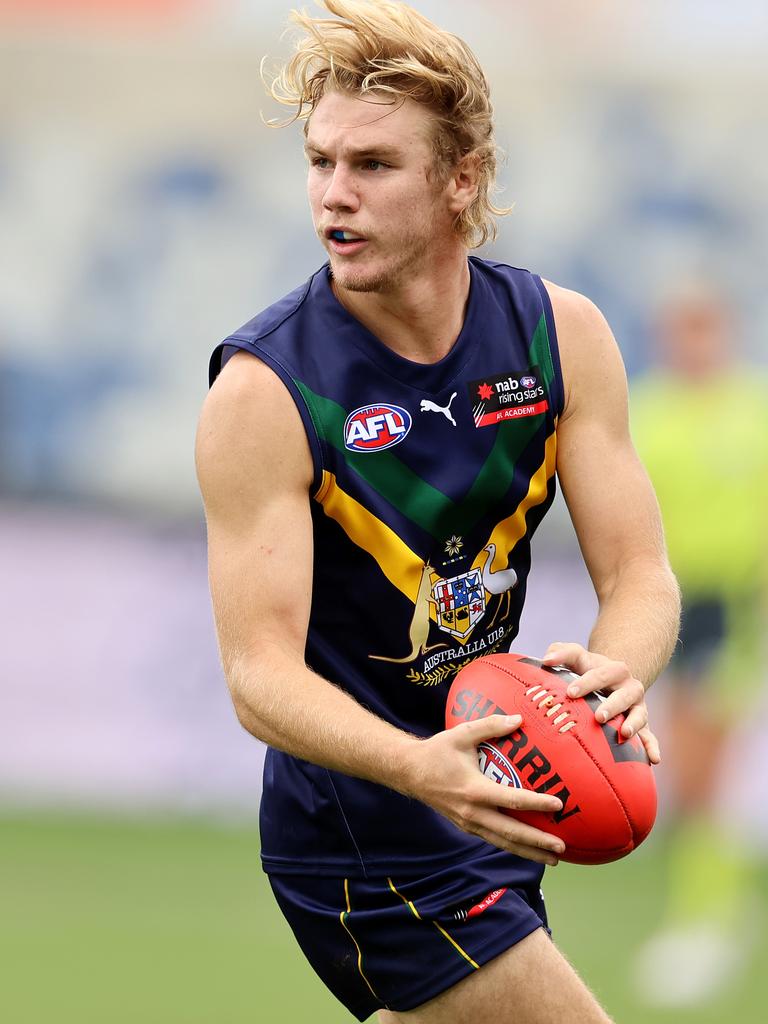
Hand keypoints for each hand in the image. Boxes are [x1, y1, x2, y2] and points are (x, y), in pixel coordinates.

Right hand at [402, 714, 565, 864]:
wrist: (409, 772)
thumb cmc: (438, 751)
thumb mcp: (462, 733)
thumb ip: (491, 726)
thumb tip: (519, 719)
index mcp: (474, 790)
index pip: (512, 800)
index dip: (536, 803)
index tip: (558, 804)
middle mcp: (472, 812)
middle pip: (511, 832)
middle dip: (538, 842)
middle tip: (562, 847)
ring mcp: (468, 823)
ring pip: (503, 843)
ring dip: (529, 851)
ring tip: (553, 858)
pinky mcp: (466, 827)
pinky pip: (494, 840)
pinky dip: (513, 846)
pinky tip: (529, 849)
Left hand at [542, 642, 660, 763]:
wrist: (613, 679)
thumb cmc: (588, 669)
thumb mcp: (576, 657)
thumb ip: (560, 652)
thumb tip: (546, 660)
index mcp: (613, 669)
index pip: (600, 673)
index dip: (586, 682)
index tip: (570, 692)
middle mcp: (629, 687)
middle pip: (623, 694)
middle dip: (612, 705)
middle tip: (598, 716)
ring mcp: (637, 706)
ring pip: (639, 714)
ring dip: (634, 723)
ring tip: (625, 733)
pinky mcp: (642, 724)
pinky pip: (650, 736)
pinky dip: (652, 747)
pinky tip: (654, 759)